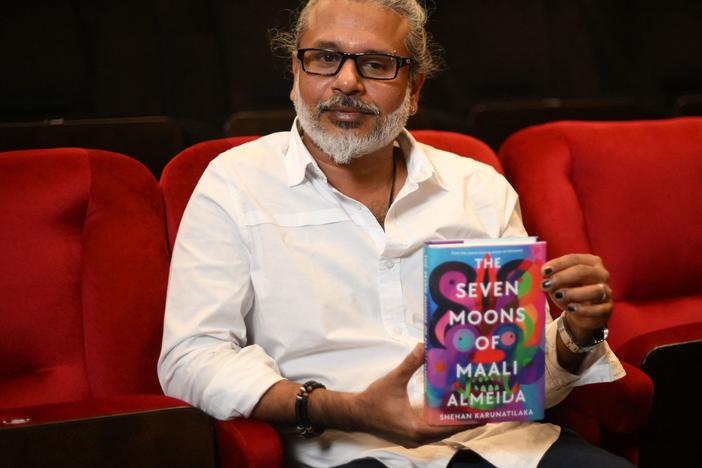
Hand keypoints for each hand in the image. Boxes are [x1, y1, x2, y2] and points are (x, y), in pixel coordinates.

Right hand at [351, 343, 479, 447]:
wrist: (355, 414)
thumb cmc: (373, 400)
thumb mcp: (393, 380)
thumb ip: (410, 364)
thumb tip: (423, 346)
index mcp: (417, 429)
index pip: (448, 427)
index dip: (466, 421)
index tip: (483, 415)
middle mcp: (418, 438)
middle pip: (447, 431)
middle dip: (464, 420)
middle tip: (481, 407)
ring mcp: (414, 439)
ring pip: (440, 432)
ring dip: (453, 421)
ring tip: (469, 408)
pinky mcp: (410, 435)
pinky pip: (431, 430)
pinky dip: (441, 422)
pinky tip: (448, 410)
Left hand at [541, 253, 611, 344]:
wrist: (584, 313)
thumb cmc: (571, 291)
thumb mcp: (560, 282)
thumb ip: (552, 277)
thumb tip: (542, 274)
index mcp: (590, 262)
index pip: (574, 259)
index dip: (558, 264)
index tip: (544, 271)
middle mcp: (601, 274)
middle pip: (583, 271)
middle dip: (562, 277)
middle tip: (546, 284)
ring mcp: (607, 291)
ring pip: (594, 290)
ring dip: (574, 293)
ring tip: (557, 295)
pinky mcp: (608, 308)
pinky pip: (598, 308)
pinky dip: (583, 309)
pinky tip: (570, 308)